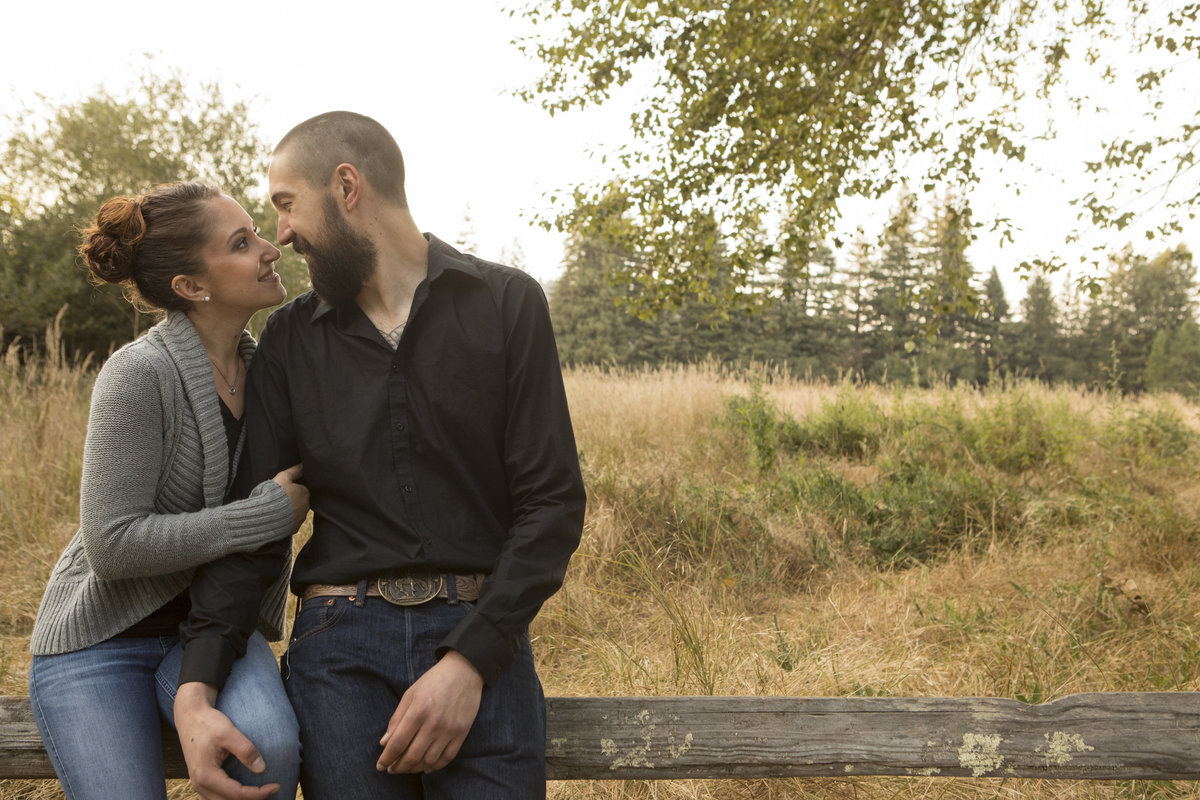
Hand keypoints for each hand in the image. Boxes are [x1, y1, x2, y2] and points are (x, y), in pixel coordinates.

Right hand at [175, 682, 278, 799]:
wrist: (190, 716)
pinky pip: (214, 798)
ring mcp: (198, 784)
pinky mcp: (200, 780)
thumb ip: (245, 750)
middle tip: (271, 789)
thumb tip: (262, 769)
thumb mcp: (229, 732)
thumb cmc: (208, 723)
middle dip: (251, 799)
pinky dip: (229, 798)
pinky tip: (243, 791)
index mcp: (206, 775)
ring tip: (259, 792)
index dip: (258, 793)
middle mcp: (199, 784)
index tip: (276, 786)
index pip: (236, 794)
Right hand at [271, 464, 308, 532]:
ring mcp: (300, 518)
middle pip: (300, 501)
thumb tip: (302, 465)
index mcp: (305, 493)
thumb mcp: (283, 477)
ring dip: (289, 511)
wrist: (264, 516)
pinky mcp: (294, 528)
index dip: (292, 488)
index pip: (302, 489)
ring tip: (276, 509)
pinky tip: (276, 518)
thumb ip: (294, 471)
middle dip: (292, 500)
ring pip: (296, 512)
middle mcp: (306, 506)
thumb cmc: (273, 494)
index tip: (283, 489)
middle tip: (278, 499)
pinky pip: (291, 523)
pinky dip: (285, 521)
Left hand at [376, 650, 483, 773]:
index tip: (380, 766)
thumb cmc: (433, 681)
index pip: (397, 744)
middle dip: (398, 767)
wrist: (465, 671)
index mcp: (417, 711)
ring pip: (429, 760)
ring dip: (415, 769)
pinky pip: (447, 757)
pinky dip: (435, 766)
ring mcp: (449, 730)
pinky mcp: (462, 733)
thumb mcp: (410, 694)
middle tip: (392, 769)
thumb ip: (396, 719)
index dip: (386, 758)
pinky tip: (426, 766)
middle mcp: (433, 723)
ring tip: (407, 768)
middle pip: (412, 756)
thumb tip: (384, 743)